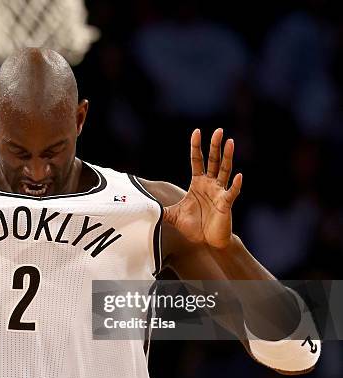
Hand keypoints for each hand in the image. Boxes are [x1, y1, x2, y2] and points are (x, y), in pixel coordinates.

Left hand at [163, 128, 242, 248]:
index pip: (197, 161)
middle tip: (217, 130)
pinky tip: (238, 176)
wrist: (206, 243)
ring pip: (224, 171)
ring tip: (230, 142)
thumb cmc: (194, 227)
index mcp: (198, 183)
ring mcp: (219, 192)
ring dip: (227, 157)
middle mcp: (210, 184)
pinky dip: (235, 185)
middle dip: (214, 146)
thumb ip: (160, 209)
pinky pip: (231, 192)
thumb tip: (143, 207)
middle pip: (213, 161)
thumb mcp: (173, 215)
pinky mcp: (226, 204)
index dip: (196, 147)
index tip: (196, 132)